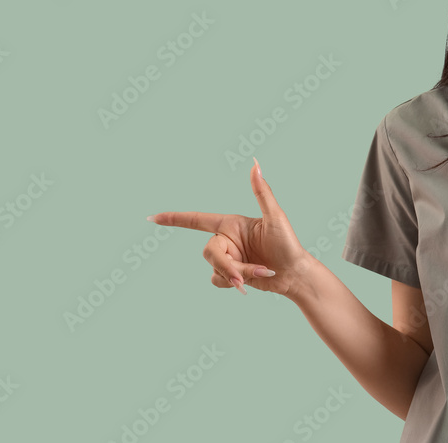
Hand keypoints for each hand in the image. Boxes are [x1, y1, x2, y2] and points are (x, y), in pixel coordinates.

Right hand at [148, 158, 312, 297]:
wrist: (294, 274)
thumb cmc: (288, 243)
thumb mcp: (275, 217)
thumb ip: (261, 192)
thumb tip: (256, 164)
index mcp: (231, 224)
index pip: (197, 220)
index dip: (174, 219)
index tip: (152, 218)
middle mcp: (226, 239)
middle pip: (208, 252)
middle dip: (226, 265)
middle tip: (243, 275)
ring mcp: (228, 258)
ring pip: (214, 268)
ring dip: (237, 274)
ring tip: (261, 272)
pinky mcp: (231, 275)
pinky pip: (218, 281)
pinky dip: (234, 283)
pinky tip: (250, 283)